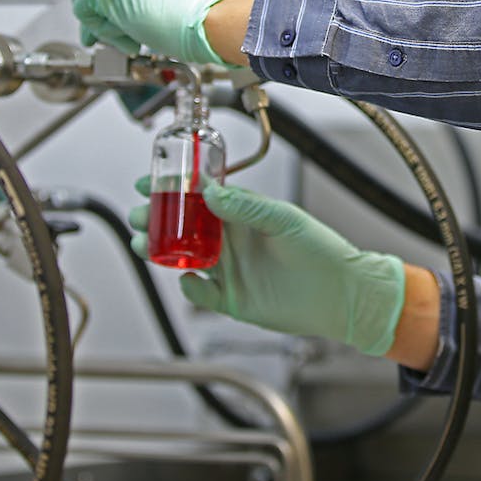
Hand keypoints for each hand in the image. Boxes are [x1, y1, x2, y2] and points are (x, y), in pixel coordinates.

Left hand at [71, 0, 241, 64]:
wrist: (205, 19)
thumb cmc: (198, 15)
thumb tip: (120, 14)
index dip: (111, 5)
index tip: (117, 23)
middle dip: (99, 15)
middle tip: (108, 37)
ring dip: (105, 25)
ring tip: (132, 40)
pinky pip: (86, 12)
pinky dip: (106, 32)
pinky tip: (132, 39)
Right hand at [128, 177, 405, 355]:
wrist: (340, 295)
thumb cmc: (321, 251)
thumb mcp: (284, 220)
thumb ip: (247, 207)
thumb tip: (211, 191)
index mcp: (243, 214)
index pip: (200, 197)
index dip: (174, 189)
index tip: (148, 181)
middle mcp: (232, 240)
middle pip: (184, 227)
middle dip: (157, 219)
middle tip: (139, 214)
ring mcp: (229, 269)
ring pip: (184, 257)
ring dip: (161, 250)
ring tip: (143, 244)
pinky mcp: (231, 299)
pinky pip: (200, 293)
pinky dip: (190, 287)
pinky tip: (189, 279)